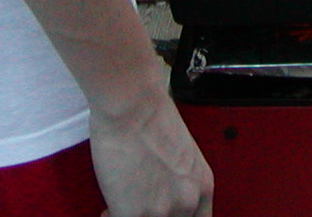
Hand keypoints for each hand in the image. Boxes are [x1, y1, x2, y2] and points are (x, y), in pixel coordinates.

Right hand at [90, 95, 213, 216]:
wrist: (133, 106)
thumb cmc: (153, 116)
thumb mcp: (183, 155)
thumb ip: (179, 181)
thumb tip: (165, 193)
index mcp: (202, 186)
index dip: (179, 216)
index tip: (163, 212)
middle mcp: (187, 202)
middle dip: (151, 215)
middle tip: (139, 207)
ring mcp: (161, 212)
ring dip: (133, 215)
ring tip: (120, 205)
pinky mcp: (133, 214)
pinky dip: (111, 216)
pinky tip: (109, 206)